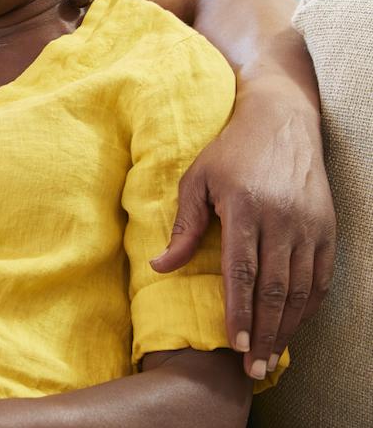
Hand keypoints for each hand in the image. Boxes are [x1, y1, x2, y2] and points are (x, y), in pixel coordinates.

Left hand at [150, 80, 335, 380]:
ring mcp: (309, 225)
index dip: (240, 310)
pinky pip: (320, 277)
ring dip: (287, 327)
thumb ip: (183, 226)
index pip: (243, 271)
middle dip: (265, 332)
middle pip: (275, 288)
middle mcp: (283, 220)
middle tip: (254, 368)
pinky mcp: (327, 228)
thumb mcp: (195, 180)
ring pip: (301, 288)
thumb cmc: (229, 152)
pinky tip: (294, 327)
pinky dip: (309, 306)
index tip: (235, 343)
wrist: (281, 121)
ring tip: (272, 358)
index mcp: (246, 208)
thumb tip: (160, 267)